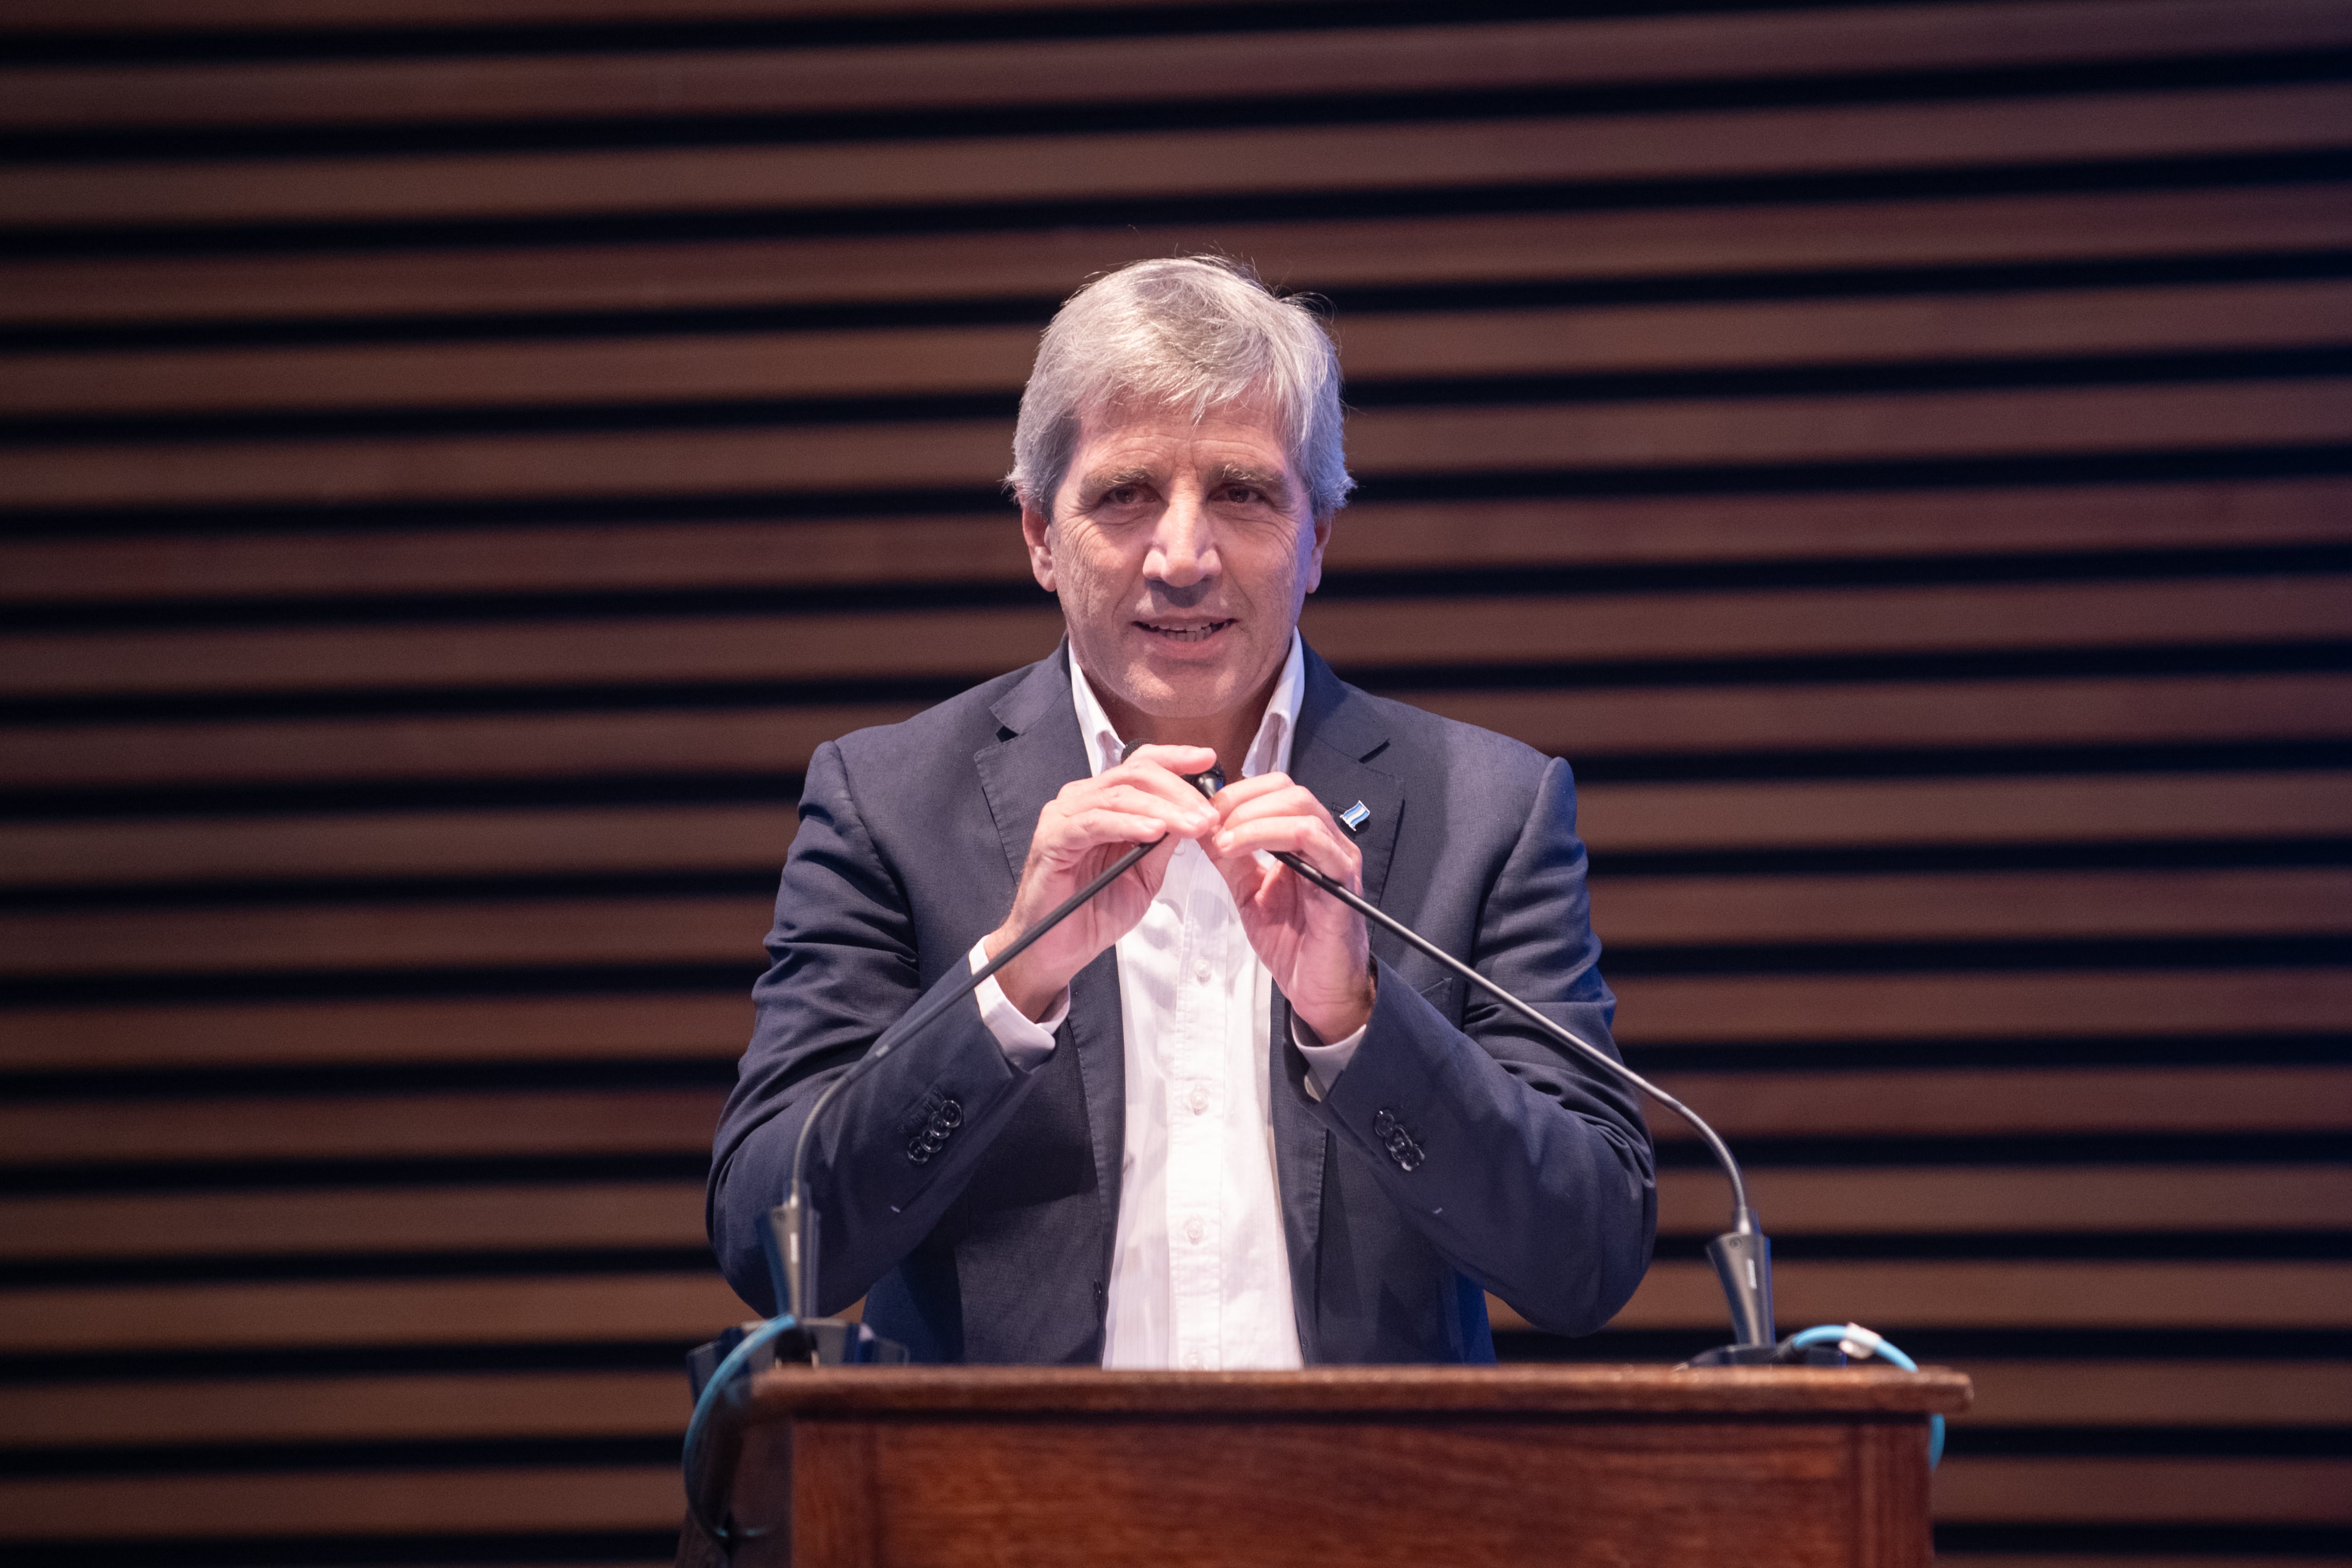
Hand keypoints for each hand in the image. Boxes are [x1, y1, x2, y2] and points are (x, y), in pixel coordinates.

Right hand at [984, 744, 1220, 1018]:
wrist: (1056, 950)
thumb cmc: (1093, 911)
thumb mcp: (1144, 873)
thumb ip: (1164, 843)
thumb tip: (1196, 814)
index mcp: (1102, 803)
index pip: (1140, 766)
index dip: (1175, 759)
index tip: (1208, 760)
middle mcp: (1081, 801)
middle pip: (1134, 775)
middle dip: (1178, 791)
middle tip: (1208, 815)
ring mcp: (1063, 817)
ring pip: (1119, 796)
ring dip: (1163, 809)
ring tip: (1193, 826)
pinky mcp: (1052, 839)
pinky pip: (1095, 823)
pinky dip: (1128, 824)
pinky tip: (1154, 831)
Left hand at [1200, 772, 1374, 1042]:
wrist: (1318, 988)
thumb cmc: (1292, 944)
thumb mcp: (1249, 892)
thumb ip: (1231, 859)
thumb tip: (1203, 828)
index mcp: (1306, 840)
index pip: (1275, 791)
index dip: (1236, 794)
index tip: (1202, 812)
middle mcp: (1326, 841)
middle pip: (1287, 789)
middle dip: (1241, 800)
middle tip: (1208, 822)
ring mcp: (1338, 856)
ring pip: (1299, 807)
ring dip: (1251, 817)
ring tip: (1222, 840)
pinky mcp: (1341, 878)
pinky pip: (1310, 838)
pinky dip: (1268, 834)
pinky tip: (1238, 850)